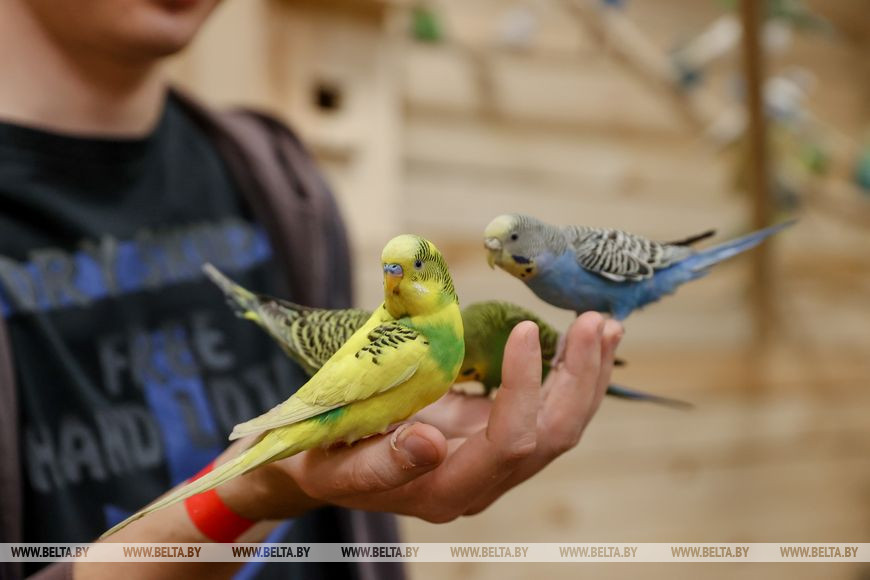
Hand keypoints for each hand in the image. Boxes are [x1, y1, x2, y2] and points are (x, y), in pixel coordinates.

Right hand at [225, 312, 621, 523]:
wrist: (324, 467)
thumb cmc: (325, 460)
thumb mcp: (340, 461)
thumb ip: (384, 461)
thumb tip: (428, 444)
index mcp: (447, 489)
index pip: (509, 442)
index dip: (524, 388)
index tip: (521, 330)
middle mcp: (483, 481)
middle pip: (552, 436)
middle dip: (578, 377)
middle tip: (593, 321)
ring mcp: (494, 461)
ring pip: (560, 425)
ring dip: (586, 373)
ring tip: (603, 325)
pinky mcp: (494, 437)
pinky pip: (545, 411)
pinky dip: (568, 375)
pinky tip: (582, 342)